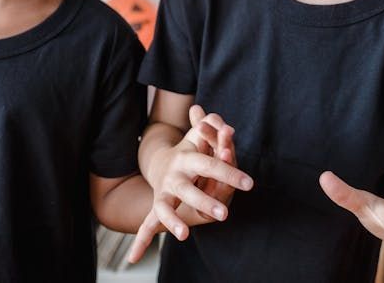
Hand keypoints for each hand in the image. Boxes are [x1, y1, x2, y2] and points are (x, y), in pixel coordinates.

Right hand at [127, 106, 252, 262]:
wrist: (163, 162)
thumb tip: (227, 125)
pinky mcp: (157, 208)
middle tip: (225, 215)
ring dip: (172, 221)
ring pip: (164, 208)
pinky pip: (147, 226)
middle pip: (187, 189)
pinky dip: (140, 243)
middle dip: (205, 201)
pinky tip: (133, 259)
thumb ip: (215, 131)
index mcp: (187, 160)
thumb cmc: (192, 152)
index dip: (230, 172)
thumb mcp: (203, 138)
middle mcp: (173, 177)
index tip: (250, 184)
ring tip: (184, 235)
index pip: (211, 165)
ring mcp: (163, 193)